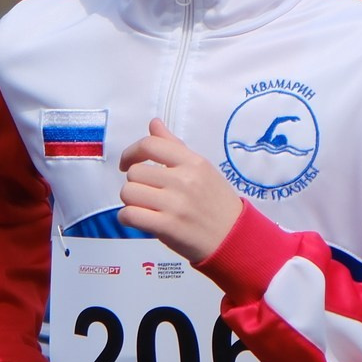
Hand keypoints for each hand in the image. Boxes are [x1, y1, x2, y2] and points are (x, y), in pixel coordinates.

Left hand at [119, 119, 244, 263]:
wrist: (234, 238)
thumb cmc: (217, 204)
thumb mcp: (202, 169)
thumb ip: (175, 147)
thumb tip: (154, 124)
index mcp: (193, 162)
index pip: (150, 145)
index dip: (131, 152)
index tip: (128, 163)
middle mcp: (184, 180)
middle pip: (134, 172)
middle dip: (135, 183)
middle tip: (147, 193)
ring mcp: (175, 204)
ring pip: (128, 193)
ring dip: (131, 201)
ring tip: (145, 207)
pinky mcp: (167, 227)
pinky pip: (129, 215)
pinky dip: (128, 218)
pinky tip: (140, 219)